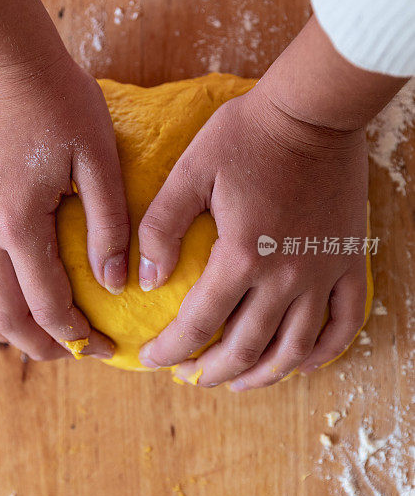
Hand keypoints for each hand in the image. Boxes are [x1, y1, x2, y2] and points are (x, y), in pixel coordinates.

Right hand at [0, 0, 128, 359]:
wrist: (7, 58)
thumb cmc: (60, 101)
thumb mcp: (100, 160)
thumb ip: (108, 227)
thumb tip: (116, 284)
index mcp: (18, 222)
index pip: (48, 304)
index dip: (77, 335)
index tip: (104, 347)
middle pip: (4, 312)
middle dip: (41, 344)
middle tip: (72, 353)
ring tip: (30, 337)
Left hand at [137, 16, 403, 389]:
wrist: (312, 112)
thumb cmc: (248, 135)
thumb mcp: (190, 171)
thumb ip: (162, 227)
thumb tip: (148, 281)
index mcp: (242, 255)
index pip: (198, 323)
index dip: (171, 349)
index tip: (153, 359)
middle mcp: (285, 276)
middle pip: (245, 346)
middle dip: (212, 371)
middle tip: (190, 377)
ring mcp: (322, 273)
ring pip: (294, 347)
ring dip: (263, 374)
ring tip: (237, 383)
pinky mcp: (347, 262)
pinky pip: (343, 321)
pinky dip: (323, 351)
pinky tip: (301, 362)